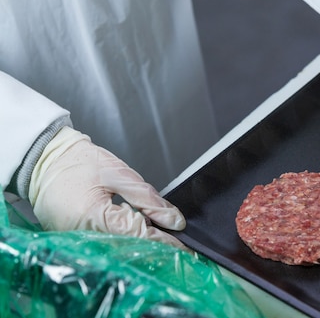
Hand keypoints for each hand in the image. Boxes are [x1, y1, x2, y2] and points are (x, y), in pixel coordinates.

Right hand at [29, 127, 187, 249]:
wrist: (46, 160)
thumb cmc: (79, 162)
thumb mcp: (120, 174)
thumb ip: (148, 199)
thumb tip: (173, 220)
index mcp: (95, 216)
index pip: (138, 235)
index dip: (164, 241)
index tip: (184, 246)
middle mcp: (83, 234)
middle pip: (129, 246)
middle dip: (154, 244)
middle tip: (177, 243)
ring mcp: (75, 239)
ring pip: (118, 247)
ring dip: (139, 242)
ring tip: (157, 233)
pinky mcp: (73, 239)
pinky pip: (104, 242)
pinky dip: (122, 238)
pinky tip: (134, 229)